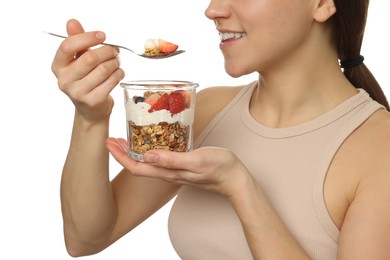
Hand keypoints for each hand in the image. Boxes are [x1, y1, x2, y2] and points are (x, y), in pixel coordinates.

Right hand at [51, 19, 124, 121]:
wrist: (90, 109)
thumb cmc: (85, 80)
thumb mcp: (78, 59)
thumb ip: (77, 41)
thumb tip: (72, 22)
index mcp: (58, 66)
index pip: (68, 46)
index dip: (87, 37)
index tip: (102, 35)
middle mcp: (64, 80)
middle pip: (90, 58)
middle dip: (107, 51)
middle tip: (115, 50)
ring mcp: (78, 92)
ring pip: (104, 69)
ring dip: (115, 62)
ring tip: (117, 61)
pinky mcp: (93, 100)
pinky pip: (112, 81)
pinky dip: (119, 73)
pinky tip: (118, 72)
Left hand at [105, 138, 252, 197]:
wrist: (234, 178)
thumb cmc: (218, 168)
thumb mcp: (195, 160)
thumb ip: (172, 159)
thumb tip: (147, 155)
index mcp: (168, 172)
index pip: (136, 167)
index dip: (120, 156)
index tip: (108, 143)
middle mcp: (167, 173)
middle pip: (138, 165)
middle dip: (122, 153)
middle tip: (111, 138)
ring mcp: (174, 170)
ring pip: (147, 162)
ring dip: (133, 151)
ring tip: (125, 138)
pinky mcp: (181, 165)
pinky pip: (159, 159)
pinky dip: (148, 149)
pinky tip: (151, 141)